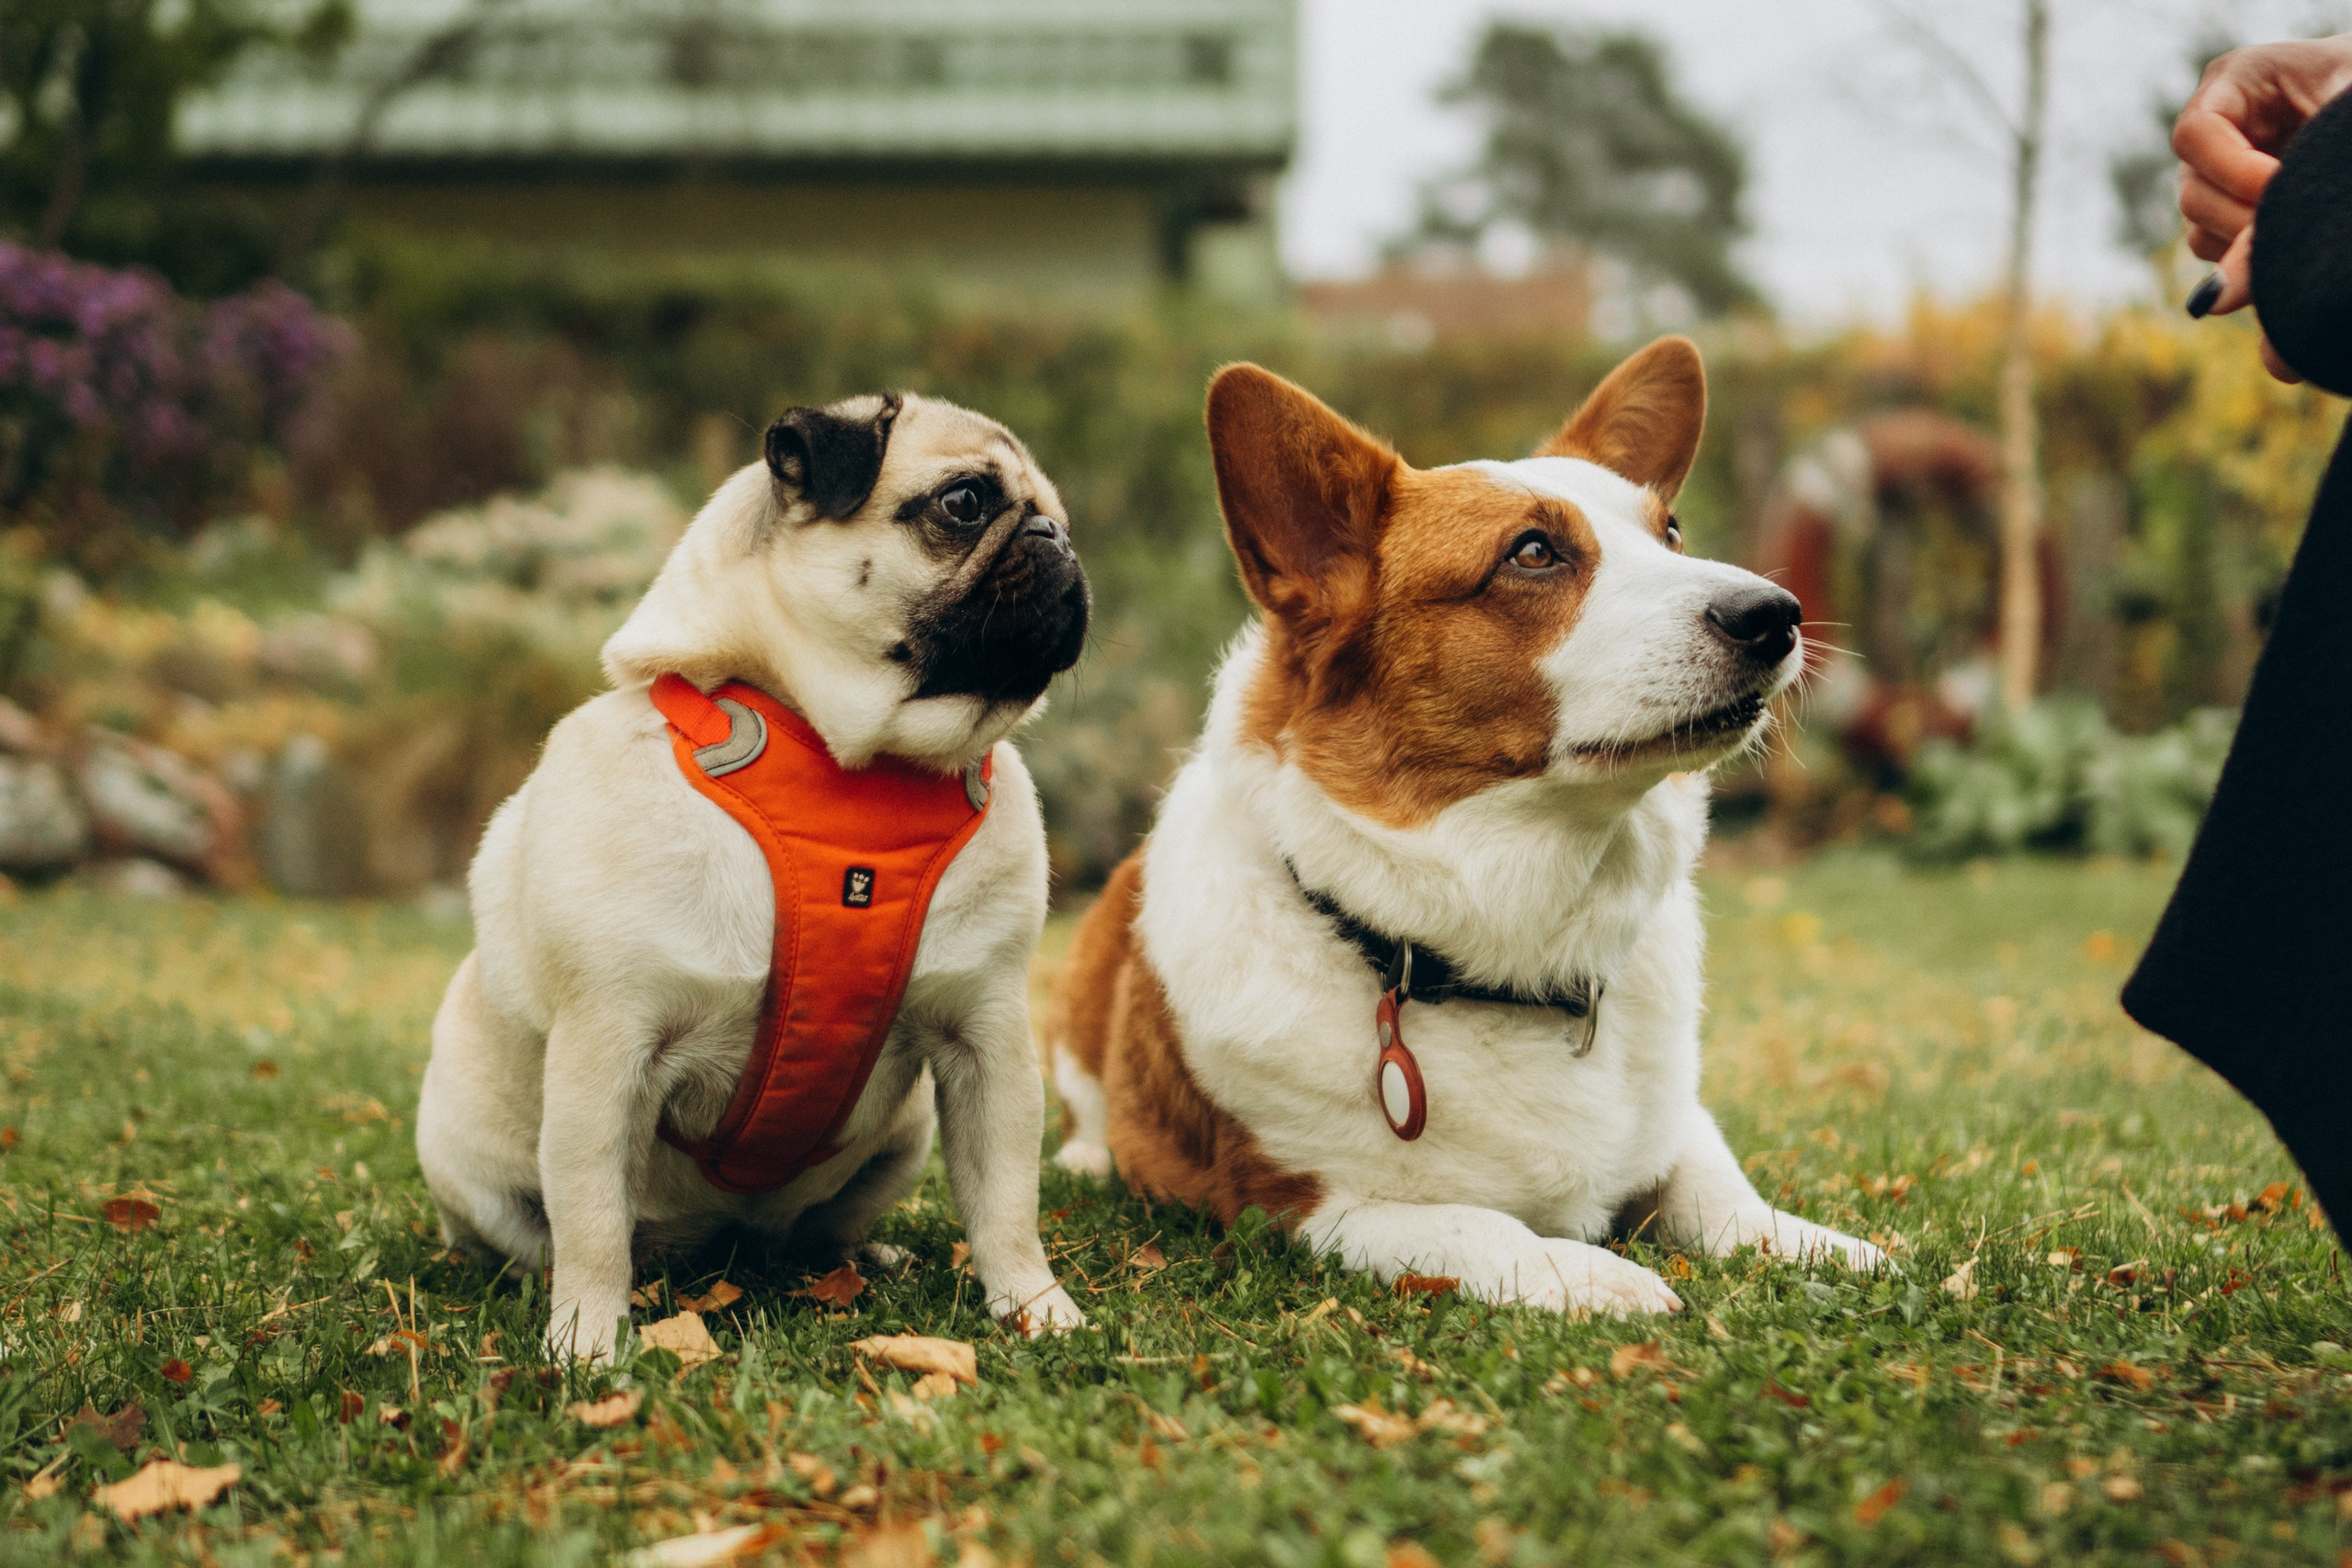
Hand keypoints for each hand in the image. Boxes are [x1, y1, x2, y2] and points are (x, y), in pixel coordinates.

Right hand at [2175, 35, 2351, 381]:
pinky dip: (2251, 261)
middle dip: (2246, 221)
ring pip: (2201, 231)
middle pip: (2193, 193)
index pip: (2197, 134)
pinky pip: (2218, 253)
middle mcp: (2214, 128)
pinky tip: (2295, 249)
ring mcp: (2214, 173)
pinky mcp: (2226, 211)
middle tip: (2301, 229)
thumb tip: (2230, 283)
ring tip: (2306, 237)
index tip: (2282, 189)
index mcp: (2237, 80)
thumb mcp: (2345, 120)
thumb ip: (2301, 180)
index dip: (2232, 171)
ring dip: (2249, 246)